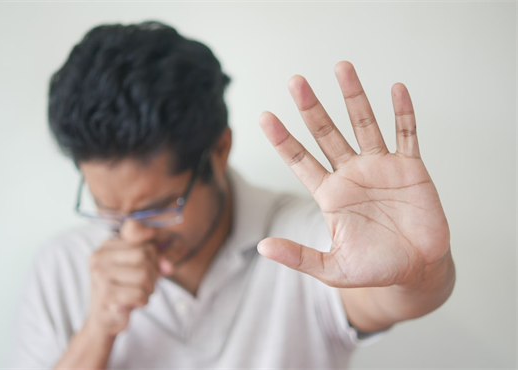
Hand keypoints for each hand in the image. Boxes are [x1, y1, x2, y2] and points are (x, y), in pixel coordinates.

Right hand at [86, 238, 171, 336]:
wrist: (105, 319)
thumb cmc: (125, 289)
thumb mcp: (141, 267)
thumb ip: (157, 259)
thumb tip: (168, 267)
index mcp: (106, 246)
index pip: (142, 242)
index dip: (153, 257)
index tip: (149, 268)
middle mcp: (99, 257)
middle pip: (143, 255)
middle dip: (152, 273)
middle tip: (144, 285)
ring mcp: (100, 276)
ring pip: (144, 275)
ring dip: (149, 289)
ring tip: (139, 293)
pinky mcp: (106, 294)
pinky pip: (140, 293)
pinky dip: (143, 300)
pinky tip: (134, 303)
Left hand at [258, 61, 449, 289]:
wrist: (417, 270)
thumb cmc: (374, 269)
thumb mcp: (332, 268)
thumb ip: (299, 256)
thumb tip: (262, 247)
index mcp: (330, 194)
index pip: (300, 160)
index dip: (283, 139)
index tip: (265, 116)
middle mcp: (351, 174)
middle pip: (327, 133)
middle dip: (311, 108)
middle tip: (295, 82)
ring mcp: (381, 167)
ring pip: (364, 124)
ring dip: (353, 97)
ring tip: (341, 67)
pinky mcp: (410, 168)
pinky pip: (407, 133)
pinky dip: (403, 112)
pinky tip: (396, 89)